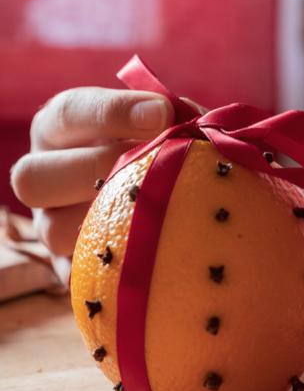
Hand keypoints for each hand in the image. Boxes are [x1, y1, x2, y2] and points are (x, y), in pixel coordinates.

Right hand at [11, 87, 174, 268]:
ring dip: (103, 224)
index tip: (163, 115)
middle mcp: (41, 175)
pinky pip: (75, 277)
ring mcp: (48, 224)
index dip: (113, 113)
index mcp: (59, 130)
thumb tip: (185, 124)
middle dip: (93, 171)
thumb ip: (171, 117)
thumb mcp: (162, 123)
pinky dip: (109, 271)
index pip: (67, 113)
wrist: (156, 197)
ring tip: (153, 215)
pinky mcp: (67, 265)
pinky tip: (147, 258)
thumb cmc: (158, 148)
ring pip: (51, 231)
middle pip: (31, 177)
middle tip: (146, 170)